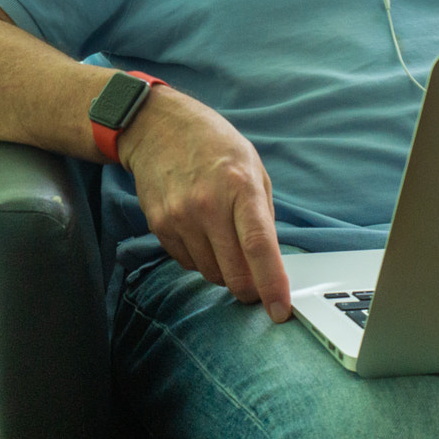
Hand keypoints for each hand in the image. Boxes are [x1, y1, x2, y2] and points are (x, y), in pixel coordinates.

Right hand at [117, 88, 293, 322]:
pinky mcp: (159, 225)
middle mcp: (207, 204)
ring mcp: (179, 216)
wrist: (159, 127)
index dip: (271, 284)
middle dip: (249, 288)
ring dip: (223, 270)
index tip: (280, 311)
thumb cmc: (214, 146)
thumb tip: (272, 263)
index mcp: (240, 186)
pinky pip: (187, 263)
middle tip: (256, 285)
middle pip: (234, 273)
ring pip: (210, 273)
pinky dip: (200, 260)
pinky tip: (201, 233)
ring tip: (223, 239)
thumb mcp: (253, 168)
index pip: (258, 247)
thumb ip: (263, 216)